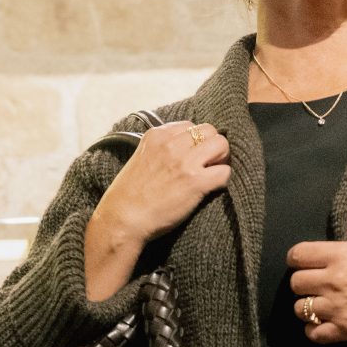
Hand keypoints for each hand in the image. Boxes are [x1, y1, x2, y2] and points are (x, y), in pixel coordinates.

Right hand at [86, 119, 228, 297]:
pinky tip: (212, 188)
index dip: (195, 141)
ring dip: (222, 159)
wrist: (122, 220)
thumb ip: (159, 150)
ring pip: (221, 145)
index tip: (193, 155)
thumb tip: (181, 152)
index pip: (189, 126)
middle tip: (208, 164)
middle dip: (212, 146)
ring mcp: (184, 161)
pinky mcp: (196, 181)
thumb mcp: (140, 159)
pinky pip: (224, 172)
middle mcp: (171, 144)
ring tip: (212, 174)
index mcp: (156, 135)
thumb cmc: (128, 196)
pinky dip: (223, 180)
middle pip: (209, 130)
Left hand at [287, 212, 346, 344]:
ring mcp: (338, 307)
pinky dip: (313, 331)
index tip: (303, 264)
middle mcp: (334, 280)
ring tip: (318, 307)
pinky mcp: (345, 330)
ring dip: (307, 308)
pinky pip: (313, 333)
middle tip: (314, 287)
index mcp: (340, 255)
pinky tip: (321, 325)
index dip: (297, 260)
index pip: (297, 255)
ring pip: (300, 309)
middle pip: (296, 283)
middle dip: (302, 285)